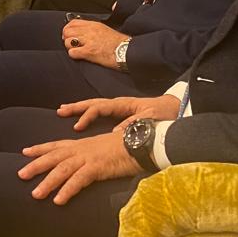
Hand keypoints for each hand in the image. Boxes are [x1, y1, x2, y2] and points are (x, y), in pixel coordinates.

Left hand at [18, 131, 141, 204]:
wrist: (141, 142)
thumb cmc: (126, 146)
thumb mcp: (104, 148)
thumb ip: (92, 155)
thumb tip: (86, 163)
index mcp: (83, 144)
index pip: (57, 145)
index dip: (40, 148)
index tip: (25, 152)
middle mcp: (81, 149)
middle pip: (53, 157)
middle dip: (36, 165)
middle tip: (20, 174)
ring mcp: (88, 157)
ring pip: (62, 170)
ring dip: (47, 182)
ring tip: (35, 194)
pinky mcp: (98, 167)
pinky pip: (79, 181)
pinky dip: (67, 190)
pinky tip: (58, 201)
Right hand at [57, 94, 181, 131]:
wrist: (176, 108)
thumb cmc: (164, 113)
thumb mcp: (150, 119)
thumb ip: (133, 124)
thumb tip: (115, 133)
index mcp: (122, 104)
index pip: (99, 107)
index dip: (87, 116)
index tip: (77, 127)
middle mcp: (118, 104)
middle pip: (92, 103)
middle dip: (76, 107)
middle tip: (60, 111)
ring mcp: (119, 108)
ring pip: (95, 105)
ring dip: (79, 108)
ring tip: (64, 110)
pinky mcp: (122, 113)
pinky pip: (101, 111)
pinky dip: (88, 113)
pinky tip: (81, 118)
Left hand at [60, 18, 125, 68]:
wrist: (126, 51)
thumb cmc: (119, 43)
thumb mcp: (105, 30)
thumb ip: (92, 29)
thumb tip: (82, 31)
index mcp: (93, 25)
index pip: (73, 23)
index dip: (68, 29)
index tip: (69, 35)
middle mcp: (89, 31)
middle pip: (68, 32)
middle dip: (67, 39)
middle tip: (72, 44)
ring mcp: (89, 41)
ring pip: (68, 42)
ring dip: (70, 47)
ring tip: (77, 50)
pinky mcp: (89, 52)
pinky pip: (73, 53)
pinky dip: (74, 55)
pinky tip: (80, 56)